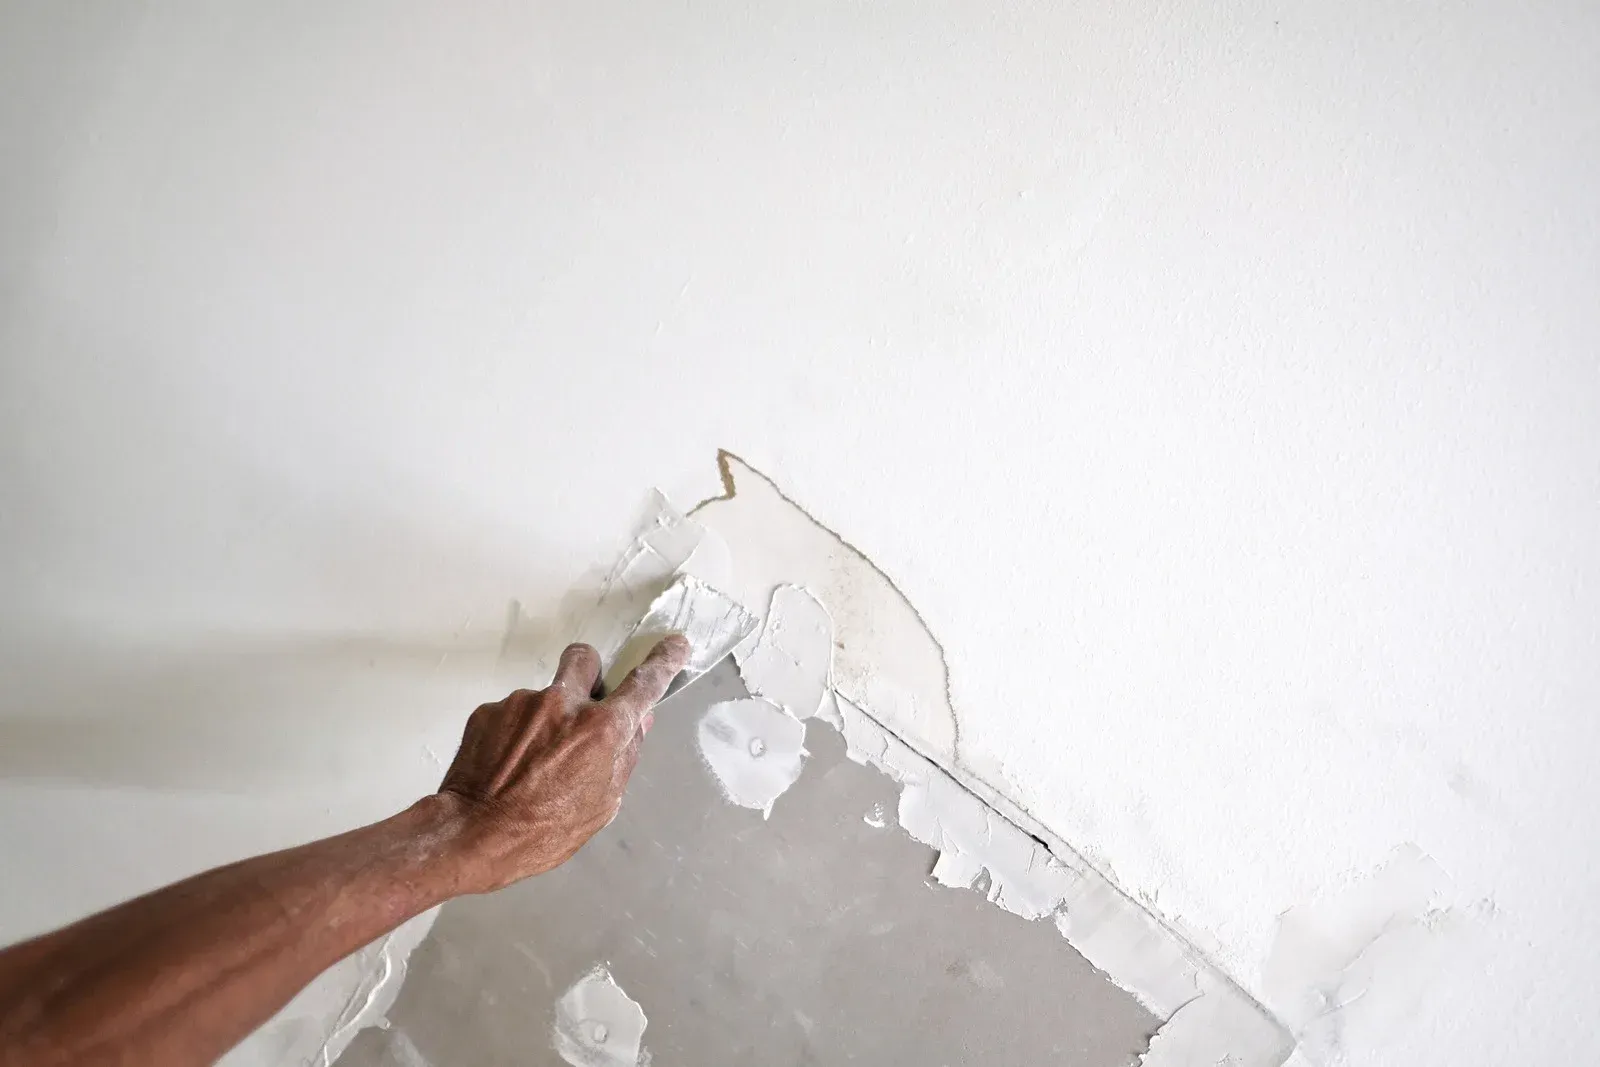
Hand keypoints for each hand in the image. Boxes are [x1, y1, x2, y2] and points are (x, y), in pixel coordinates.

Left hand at [434, 635, 690, 892]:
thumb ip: (624, 757)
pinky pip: (513, 713)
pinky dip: (515, 734)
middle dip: (589, 675)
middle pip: (585, 659)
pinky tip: (508, 766)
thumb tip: (638, 724)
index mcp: (602, 730)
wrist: (471, 835)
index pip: (644, 683)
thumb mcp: (602, 804)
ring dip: (546, 719)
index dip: (664, 662)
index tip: (674, 647)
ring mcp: (522, 703)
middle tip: (582, 709)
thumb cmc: (541, 832)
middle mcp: (563, 704)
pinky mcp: (490, 711)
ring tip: (533, 765)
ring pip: (545, 695)